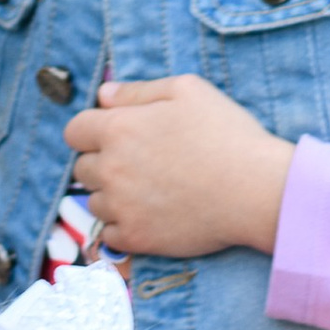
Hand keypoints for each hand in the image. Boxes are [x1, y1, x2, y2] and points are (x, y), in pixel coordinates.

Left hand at [63, 75, 293, 259]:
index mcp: (118, 129)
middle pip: (82, 168)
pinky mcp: (135, 238)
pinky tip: (149, 215)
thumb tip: (103, 96)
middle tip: (140, 164)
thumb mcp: (187, 91)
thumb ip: (138, 91)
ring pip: (94, 203)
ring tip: (149, 191)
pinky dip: (122, 226)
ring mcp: (121, 207)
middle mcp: (111, 169)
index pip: (74, 131)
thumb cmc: (226, 134)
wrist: (255, 190)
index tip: (114, 136)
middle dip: (103, 163)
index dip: (92, 131)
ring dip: (112, 196)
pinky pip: (109, 234)